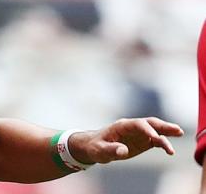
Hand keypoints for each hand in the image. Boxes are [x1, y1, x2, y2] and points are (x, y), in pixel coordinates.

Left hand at [68, 117, 183, 163]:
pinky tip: (170, 150)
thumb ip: (111, 150)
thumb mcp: (100, 150)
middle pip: (150, 123)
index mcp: (122, 125)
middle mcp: (132, 127)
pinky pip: (155, 141)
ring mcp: (139, 134)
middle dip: (163, 126)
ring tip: (180, 133)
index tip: (155, 138)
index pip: (137, 124)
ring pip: (155, 131)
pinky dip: (163, 144)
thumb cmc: (95, 146)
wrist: (95, 147)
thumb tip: (122, 151)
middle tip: (176, 129)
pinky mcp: (142, 141)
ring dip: (167, 132)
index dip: (147, 130)